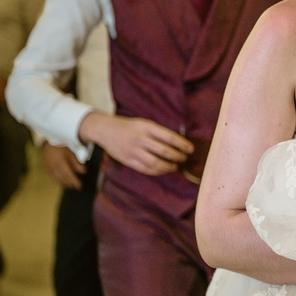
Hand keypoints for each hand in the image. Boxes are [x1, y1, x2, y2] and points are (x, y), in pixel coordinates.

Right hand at [41, 143, 85, 188]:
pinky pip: (52, 176)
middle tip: (77, 187)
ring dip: (64, 183)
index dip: (74, 182)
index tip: (80, 186)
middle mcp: (54, 166)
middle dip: (70, 184)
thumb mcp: (72, 152)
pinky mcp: (47, 167)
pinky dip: (58, 180)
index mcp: (61, 162)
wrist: (50, 140)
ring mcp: (49, 167)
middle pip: (63, 178)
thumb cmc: (63, 145)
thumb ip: (77, 163)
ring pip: (57, 179)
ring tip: (71, 186)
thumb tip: (84, 172)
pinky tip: (62, 182)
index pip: (69, 175)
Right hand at [78, 111, 192, 175]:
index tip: (190, 149)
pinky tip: (163, 170)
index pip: (169, 137)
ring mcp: (133, 151)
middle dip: (177, 156)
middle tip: (184, 158)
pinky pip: (145, 169)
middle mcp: (140, 139)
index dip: (182, 144)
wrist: (106, 130)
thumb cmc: (129, 127)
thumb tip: (178, 143)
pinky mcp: (128, 161)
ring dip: (168, 166)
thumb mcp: (144, 123)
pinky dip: (157, 171)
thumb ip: (158, 133)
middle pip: (163, 151)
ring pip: (155, 163)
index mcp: (146, 127)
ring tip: (175, 166)